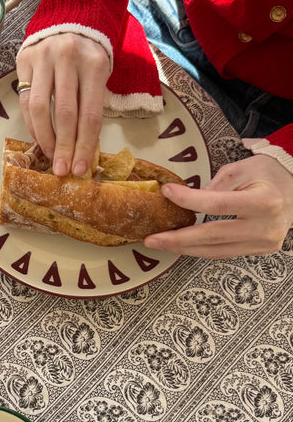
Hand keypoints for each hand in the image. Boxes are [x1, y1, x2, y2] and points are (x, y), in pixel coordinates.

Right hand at [16, 33, 109, 176]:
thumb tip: (82, 151)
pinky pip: (26, 100)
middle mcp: (68, 58)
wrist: (69, 22)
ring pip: (41, 108)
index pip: (90, 114)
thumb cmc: (88, 57)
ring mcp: (44, 58)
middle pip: (65, 114)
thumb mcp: (99, 76)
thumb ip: (91, 107)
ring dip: (45, 139)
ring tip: (50, 157)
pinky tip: (40, 139)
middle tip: (62, 170)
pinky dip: (32, 124)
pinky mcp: (25, 60)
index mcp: (94, 64)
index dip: (84, 145)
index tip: (80, 168)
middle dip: (64, 147)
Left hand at [144, 155, 292, 258]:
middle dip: (177, 239)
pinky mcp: (260, 251)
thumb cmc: (270, 174)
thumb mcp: (243, 168)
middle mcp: (265, 227)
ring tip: (160, 244)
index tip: (166, 193)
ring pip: (215, 251)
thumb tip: (187, 199)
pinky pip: (224, 252)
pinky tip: (182, 245)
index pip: (218, 204)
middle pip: (212, 236)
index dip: (189, 200)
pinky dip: (201, 249)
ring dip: (184, 248)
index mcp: (264, 201)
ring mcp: (264, 243)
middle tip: (151, 239)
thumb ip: (215, 184)